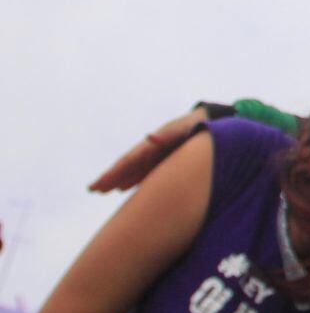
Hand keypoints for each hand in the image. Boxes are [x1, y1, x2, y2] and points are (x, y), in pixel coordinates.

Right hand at [92, 109, 206, 192]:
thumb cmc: (200, 126)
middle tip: (92, 190)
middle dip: (110, 177)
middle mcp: (152, 149)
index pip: (129, 160)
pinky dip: (135, 180)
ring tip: (103, 191)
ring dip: (119, 180)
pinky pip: (146, 172)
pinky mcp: (167, 159)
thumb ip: (169, 134)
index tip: (98, 184)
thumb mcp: (186, 128)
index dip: (114, 173)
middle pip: (128, 166)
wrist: (213, 121)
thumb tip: (150, 137)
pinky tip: (124, 189)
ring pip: (134, 170)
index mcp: (154, 143)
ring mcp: (158, 154)